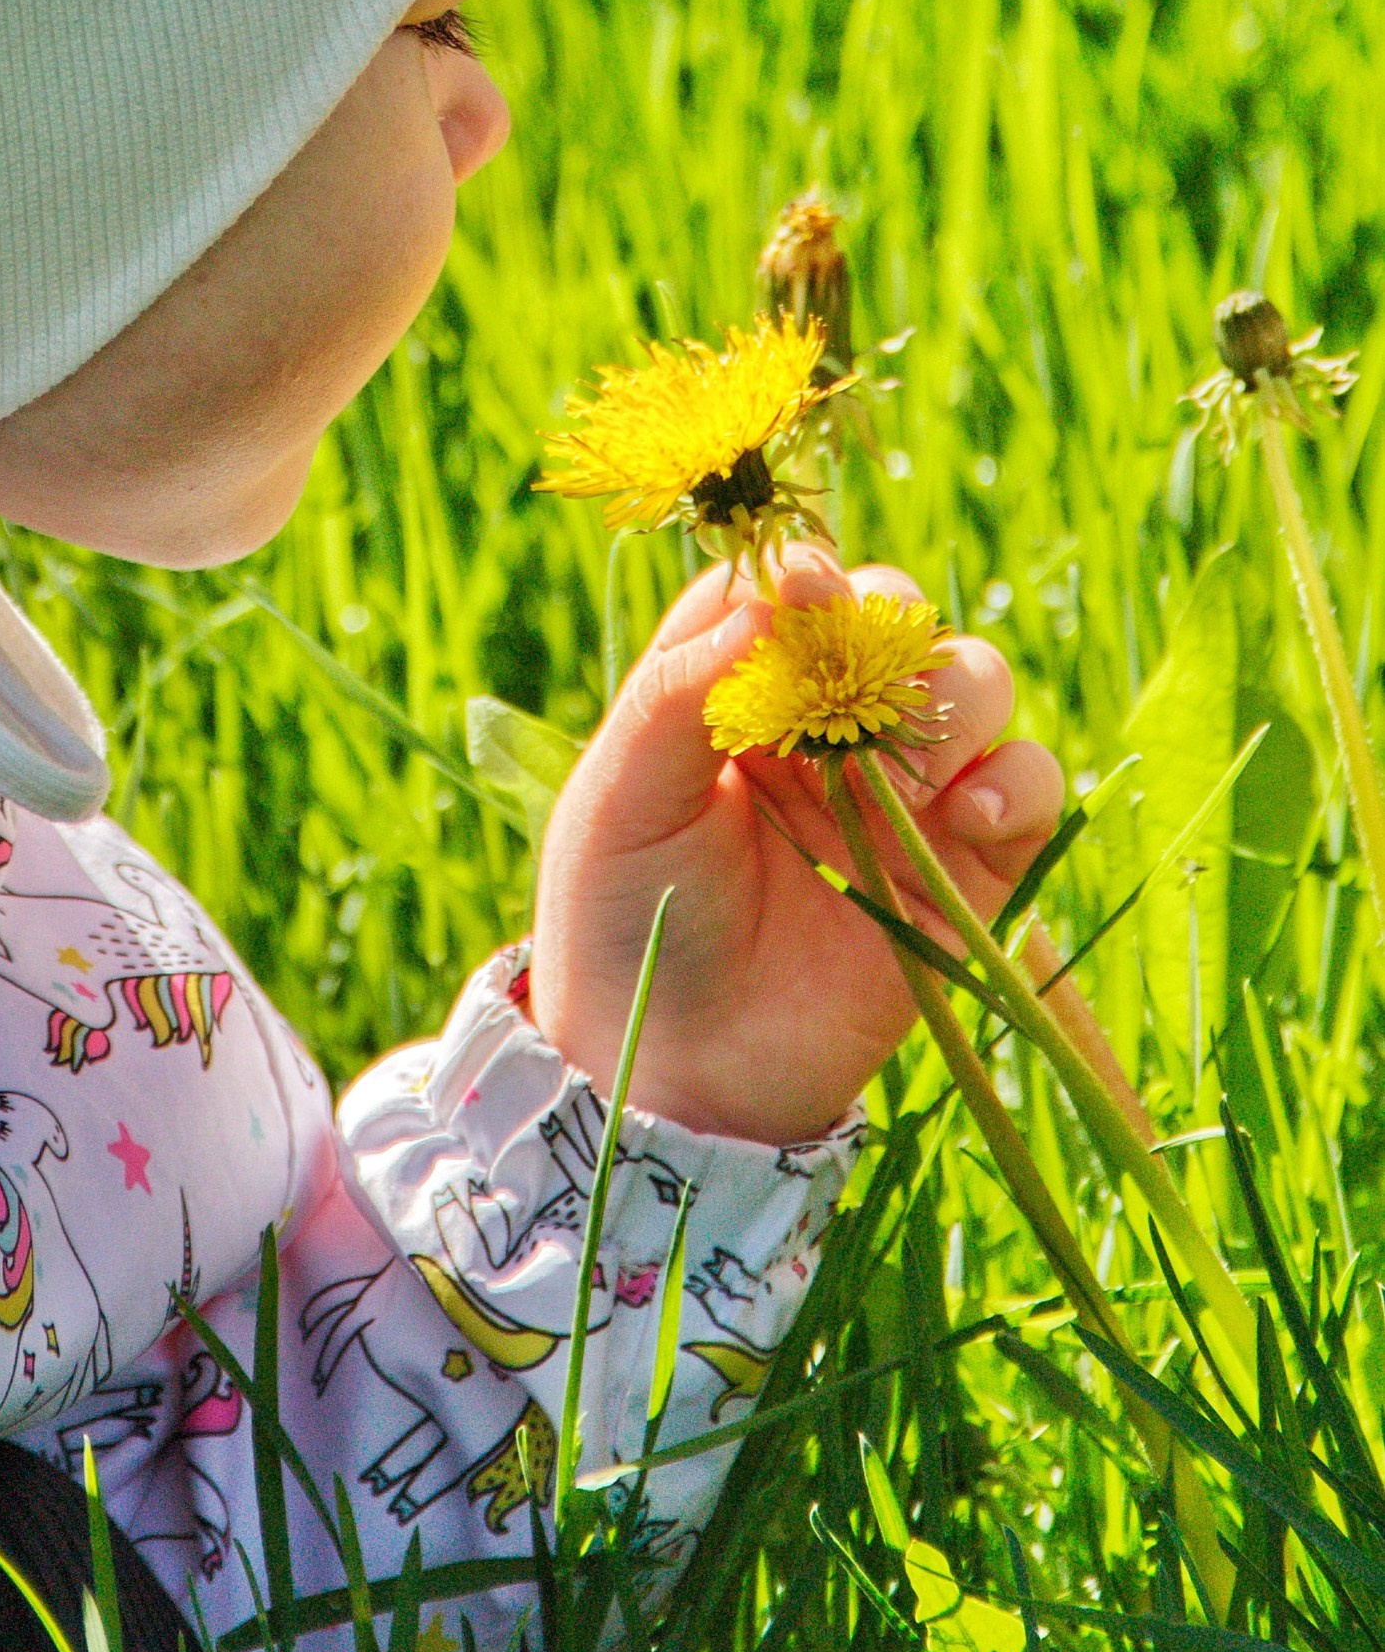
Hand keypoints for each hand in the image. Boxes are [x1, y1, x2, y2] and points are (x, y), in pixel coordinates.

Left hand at [528, 544, 1063, 1145]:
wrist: (677, 1076)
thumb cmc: (625, 921)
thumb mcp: (621, 797)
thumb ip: (681, 689)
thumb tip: (777, 593)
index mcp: (736, 684)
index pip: (791, 586)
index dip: (806, 574)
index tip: (808, 590)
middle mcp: (826, 720)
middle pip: (895, 613)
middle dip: (891, 626)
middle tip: (861, 685)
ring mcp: (902, 789)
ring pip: (975, 680)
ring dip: (957, 697)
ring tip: (913, 762)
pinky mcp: (964, 865)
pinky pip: (1030, 788)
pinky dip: (1019, 780)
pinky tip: (967, 812)